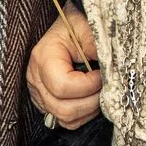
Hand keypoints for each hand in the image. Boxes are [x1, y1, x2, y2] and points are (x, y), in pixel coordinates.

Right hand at [26, 11, 103, 129]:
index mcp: (43, 58)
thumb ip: (95, 44)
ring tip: (100, 91)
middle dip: (91, 101)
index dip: (89, 85)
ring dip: (88, 110)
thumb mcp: (86, 25)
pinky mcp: (46, 102)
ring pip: (64, 118)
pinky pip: (64, 120)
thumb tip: (109, 67)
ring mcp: (39, 94)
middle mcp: (36, 79)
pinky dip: (82, 114)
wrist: (67, 26)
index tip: (103, 74)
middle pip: (63, 108)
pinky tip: (91, 98)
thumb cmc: (76, 24)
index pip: (63, 86)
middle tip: (106, 86)